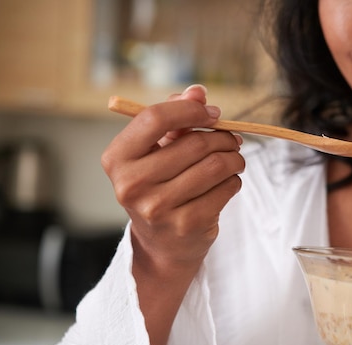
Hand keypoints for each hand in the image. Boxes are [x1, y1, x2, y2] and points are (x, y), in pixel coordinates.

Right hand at [102, 85, 244, 273]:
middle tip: (232, 139)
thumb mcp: (155, 151)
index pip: (155, 118)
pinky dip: (233, 180)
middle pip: (194, 143)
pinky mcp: (188, 224)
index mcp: (118, 158)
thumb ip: (174, 117)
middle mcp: (133, 184)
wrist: (160, 244)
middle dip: (222, 137)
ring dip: (233, 158)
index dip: (190, 110)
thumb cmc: (158, 186)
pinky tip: (227, 181)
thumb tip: (198, 92)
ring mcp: (159, 208)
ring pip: (216, 165)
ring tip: (234, 158)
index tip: (211, 113)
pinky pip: (226, 188)